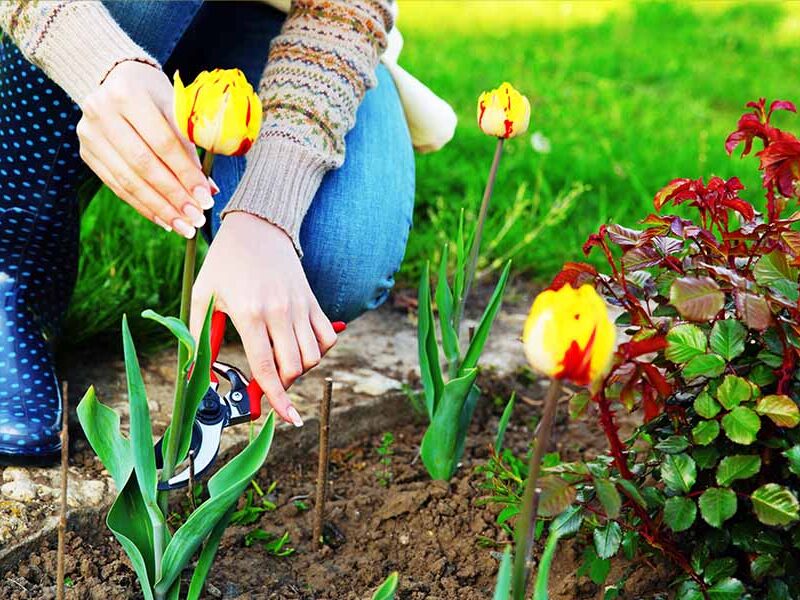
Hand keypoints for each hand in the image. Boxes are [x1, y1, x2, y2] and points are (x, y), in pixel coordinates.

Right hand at [77, 61, 212, 237]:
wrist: (116, 79)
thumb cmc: (156, 95)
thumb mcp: (176, 108)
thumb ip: (191, 145)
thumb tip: (208, 190)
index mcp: (128, 94)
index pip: (162, 143)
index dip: (185, 173)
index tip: (206, 198)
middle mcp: (101, 112)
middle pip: (143, 165)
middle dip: (173, 196)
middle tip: (196, 218)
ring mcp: (90, 134)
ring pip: (128, 180)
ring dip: (159, 208)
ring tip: (183, 226)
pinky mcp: (86, 153)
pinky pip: (117, 186)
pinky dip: (142, 205)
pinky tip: (164, 219)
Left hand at [190, 213, 337, 425]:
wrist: (257, 227)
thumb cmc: (225, 263)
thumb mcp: (203, 297)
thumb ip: (200, 339)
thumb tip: (199, 379)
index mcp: (250, 313)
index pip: (267, 366)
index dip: (276, 397)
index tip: (288, 418)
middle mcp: (280, 311)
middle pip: (294, 367)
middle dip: (283, 385)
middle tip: (266, 383)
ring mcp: (300, 306)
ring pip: (313, 356)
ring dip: (299, 369)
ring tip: (280, 362)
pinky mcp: (313, 301)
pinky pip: (328, 337)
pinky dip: (319, 350)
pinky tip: (301, 347)